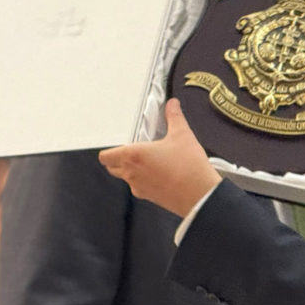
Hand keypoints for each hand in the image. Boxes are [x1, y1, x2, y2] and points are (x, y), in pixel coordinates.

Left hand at [99, 98, 220, 216]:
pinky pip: (140, 188)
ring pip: (126, 178)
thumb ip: (174, 117)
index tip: (120, 145)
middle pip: (112, 168)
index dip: (110, 151)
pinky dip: (145, 181)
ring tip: (152, 162)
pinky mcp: (150, 198)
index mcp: (132, 156)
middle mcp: (131, 173)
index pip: (105, 156)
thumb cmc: (188, 168)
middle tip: (135, 152)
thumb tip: (172, 105)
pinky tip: (162, 174)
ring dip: (133, 171)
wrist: (200, 194)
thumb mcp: (182, 135)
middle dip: (119, 160)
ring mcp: (139, 188)